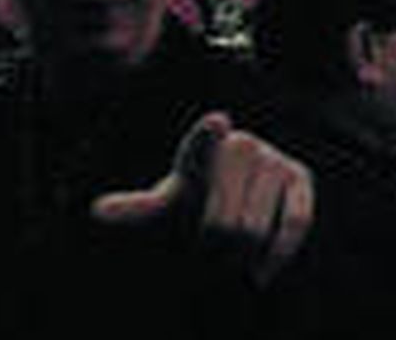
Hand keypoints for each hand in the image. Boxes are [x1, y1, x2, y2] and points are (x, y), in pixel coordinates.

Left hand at [92, 112, 314, 281]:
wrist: (236, 203)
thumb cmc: (195, 205)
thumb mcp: (166, 207)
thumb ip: (137, 208)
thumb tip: (96, 210)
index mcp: (202, 148)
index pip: (203, 142)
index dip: (209, 134)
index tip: (217, 123)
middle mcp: (240, 145)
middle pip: (225, 223)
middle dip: (214, 250)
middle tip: (208, 250)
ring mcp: (272, 158)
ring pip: (254, 231)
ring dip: (241, 257)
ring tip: (231, 253)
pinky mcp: (299, 178)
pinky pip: (293, 224)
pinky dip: (276, 256)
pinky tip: (259, 272)